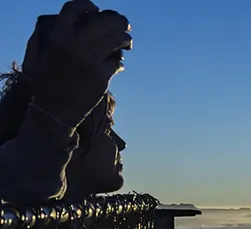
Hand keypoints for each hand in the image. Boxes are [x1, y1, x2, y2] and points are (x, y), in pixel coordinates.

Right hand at [25, 0, 131, 128]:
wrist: (54, 111)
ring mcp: (90, 61)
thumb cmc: (45, 83)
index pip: (74, 8)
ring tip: (127, 42)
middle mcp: (75, 46)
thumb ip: (44, 38)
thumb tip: (58, 23)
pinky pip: (117, 63)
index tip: (96, 9)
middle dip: (119, 21)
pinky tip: (117, 64)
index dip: (88, 5)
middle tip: (125, 25)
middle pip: (105, 22)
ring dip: (125, 39)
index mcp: (57, 37)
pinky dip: (119, 62)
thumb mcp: (37, 56)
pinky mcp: (102, 77)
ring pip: (117, 40)